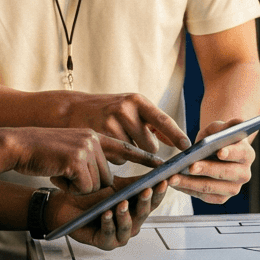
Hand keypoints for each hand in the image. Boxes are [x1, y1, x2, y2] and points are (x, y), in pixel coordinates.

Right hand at [7, 127, 164, 194]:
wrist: (17, 145)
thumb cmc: (41, 153)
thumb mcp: (70, 151)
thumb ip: (90, 159)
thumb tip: (107, 183)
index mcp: (95, 136)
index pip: (124, 148)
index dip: (144, 157)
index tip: (163, 165)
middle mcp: (94, 139)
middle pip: (107, 179)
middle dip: (87, 185)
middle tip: (66, 173)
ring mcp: (86, 147)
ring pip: (96, 185)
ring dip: (78, 187)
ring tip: (60, 172)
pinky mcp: (76, 158)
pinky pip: (84, 187)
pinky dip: (70, 188)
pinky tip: (57, 174)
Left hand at [47, 175, 168, 249]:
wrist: (69, 204)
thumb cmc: (94, 196)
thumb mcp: (117, 185)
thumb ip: (136, 181)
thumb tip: (160, 167)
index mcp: (137, 210)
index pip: (153, 201)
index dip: (159, 192)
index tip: (165, 180)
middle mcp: (132, 224)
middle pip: (142, 214)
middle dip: (144, 201)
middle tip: (146, 190)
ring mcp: (119, 235)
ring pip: (127, 226)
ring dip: (125, 215)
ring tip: (121, 203)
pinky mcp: (105, 242)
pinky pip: (109, 234)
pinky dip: (108, 223)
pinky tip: (106, 213)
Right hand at [61, 92, 191, 161]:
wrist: (72, 109)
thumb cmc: (108, 111)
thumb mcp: (130, 108)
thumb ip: (153, 123)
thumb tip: (180, 141)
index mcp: (137, 101)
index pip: (162, 119)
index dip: (176, 135)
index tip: (187, 146)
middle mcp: (126, 109)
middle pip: (151, 145)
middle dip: (144, 148)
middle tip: (129, 138)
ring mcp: (111, 123)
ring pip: (134, 153)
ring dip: (128, 153)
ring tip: (114, 138)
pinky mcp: (100, 137)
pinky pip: (119, 158)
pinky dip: (114, 157)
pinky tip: (104, 144)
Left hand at [168, 118, 254, 203]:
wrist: (213, 152)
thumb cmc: (217, 138)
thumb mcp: (219, 128)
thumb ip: (228, 125)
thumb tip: (238, 122)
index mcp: (247, 154)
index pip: (240, 153)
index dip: (231, 153)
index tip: (219, 152)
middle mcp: (244, 174)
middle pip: (225, 173)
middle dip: (206, 170)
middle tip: (190, 166)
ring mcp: (233, 188)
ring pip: (211, 188)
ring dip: (191, 183)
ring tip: (173, 178)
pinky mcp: (220, 197)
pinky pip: (203, 196)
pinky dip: (188, 190)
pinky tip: (175, 184)